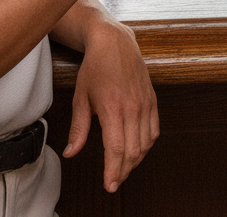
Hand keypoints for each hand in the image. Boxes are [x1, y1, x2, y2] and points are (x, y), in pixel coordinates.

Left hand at [63, 20, 157, 192]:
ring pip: (146, 142)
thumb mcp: (80, 97)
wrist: (115, 41)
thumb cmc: (95, 67)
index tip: (109, 185)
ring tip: (124, 168)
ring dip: (136, 159)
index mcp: (113, 107)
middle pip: (134, 149)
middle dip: (124, 170)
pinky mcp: (152, 98)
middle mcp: (133, 106)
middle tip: (113, 181)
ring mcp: (145, 102)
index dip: (113, 171)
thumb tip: (71, 152)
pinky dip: (148, 144)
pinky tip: (139, 149)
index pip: (117, 148)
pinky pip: (155, 128)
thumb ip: (78, 128)